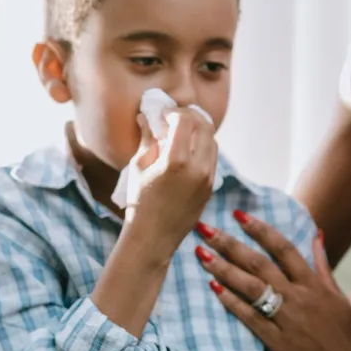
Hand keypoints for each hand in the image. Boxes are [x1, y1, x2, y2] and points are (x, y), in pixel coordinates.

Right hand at [126, 108, 216, 254]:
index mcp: (177, 161)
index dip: (175, 112)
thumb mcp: (139, 167)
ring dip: (198, 132)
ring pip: (212, 141)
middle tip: (174, 118)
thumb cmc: (139, 202)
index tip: (163, 115)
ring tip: (180, 134)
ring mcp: (208, 179)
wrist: (153, 239)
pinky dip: (202, 148)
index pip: (186, 120)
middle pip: (204, 126)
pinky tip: (186, 152)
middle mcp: (198, 168)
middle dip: (190, 117)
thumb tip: (146, 116)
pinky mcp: (211, 188)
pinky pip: (212, 158)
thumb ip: (148, 138)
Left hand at [196, 212, 350, 350]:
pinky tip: (213, 287)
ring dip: (224, 269)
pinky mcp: (278, 342)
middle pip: (260, 264)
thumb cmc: (344, 333)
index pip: (283, 248)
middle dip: (230, 244)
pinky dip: (232, 302)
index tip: (238, 215)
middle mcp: (299, 297)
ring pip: (252, 288)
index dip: (260, 230)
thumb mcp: (337, 295)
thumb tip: (316, 234)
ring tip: (202, 254)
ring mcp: (288, 319)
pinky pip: (251, 318)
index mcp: (313, 284)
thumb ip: (322, 264)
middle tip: (205, 228)